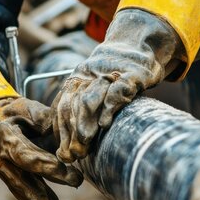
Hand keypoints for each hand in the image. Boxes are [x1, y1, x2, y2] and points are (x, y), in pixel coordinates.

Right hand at [0, 97, 82, 199]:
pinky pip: (12, 183)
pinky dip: (25, 192)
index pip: (26, 154)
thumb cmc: (11, 110)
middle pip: (20, 173)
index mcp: (4, 134)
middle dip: (40, 187)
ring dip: (34, 194)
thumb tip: (67, 139)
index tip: (66, 172)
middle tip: (59, 198)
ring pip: (15, 182)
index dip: (46, 164)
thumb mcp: (27, 109)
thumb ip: (46, 123)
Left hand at [53, 9, 181, 162]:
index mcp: (76, 81)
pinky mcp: (133, 74)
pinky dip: (110, 106)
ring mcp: (110, 74)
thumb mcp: (98, 89)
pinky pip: (118, 89)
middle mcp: (88, 76)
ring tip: (84, 141)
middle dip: (71, 132)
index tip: (63, 154)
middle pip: (72, 105)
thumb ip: (85, 112)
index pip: (62, 107)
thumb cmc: (118, 77)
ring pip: (90, 98)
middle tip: (72, 154)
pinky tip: (105, 123)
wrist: (138, 44)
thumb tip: (71, 149)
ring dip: (84, 121)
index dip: (61, 131)